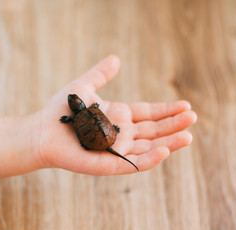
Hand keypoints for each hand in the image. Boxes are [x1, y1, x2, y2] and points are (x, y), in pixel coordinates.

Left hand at [35, 56, 196, 174]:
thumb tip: (116, 59)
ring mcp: (117, 150)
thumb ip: (101, 74)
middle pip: (153, 131)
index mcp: (119, 117)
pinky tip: (165, 150)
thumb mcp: (85, 86)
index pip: (148, 114)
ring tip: (188, 135)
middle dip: (173, 125)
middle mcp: (121, 134)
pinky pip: (133, 164)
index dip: (167, 110)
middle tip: (193, 117)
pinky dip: (150, 159)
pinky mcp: (108, 165)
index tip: (185, 105)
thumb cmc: (62, 109)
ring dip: (169, 143)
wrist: (43, 130)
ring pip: (148, 149)